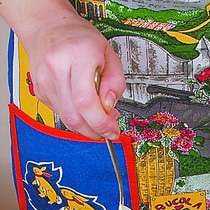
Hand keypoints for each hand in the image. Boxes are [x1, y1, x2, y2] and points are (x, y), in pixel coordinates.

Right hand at [23, 14, 125, 138]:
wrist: (47, 26)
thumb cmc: (79, 38)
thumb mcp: (108, 53)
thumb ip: (116, 82)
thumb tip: (109, 106)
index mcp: (78, 55)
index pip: (86, 101)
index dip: (101, 123)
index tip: (112, 130)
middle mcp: (57, 68)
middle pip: (75, 116)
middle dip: (95, 130)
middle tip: (108, 129)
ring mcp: (45, 81)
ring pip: (67, 119)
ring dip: (86, 126)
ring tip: (97, 116)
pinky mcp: (40, 91)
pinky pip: (61, 114)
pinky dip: (75, 118)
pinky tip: (82, 108)